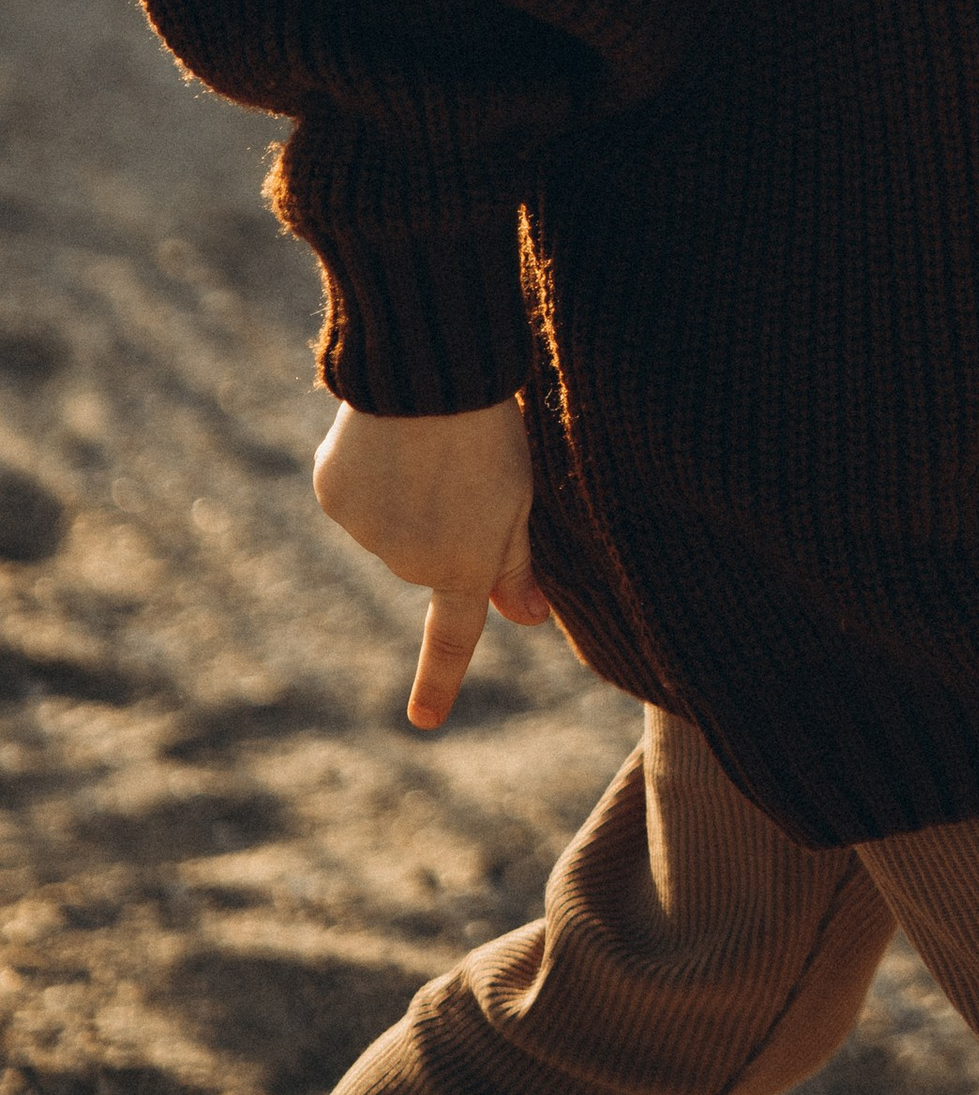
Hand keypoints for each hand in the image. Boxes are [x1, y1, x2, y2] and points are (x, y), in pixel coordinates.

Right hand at [311, 396, 549, 728]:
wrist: (430, 374)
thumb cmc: (490, 432)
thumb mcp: (519, 496)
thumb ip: (515, 562)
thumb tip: (530, 619)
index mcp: (463, 566)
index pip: (454, 635)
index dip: (441, 679)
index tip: (425, 720)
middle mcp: (408, 562)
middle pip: (424, 548)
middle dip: (441, 514)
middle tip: (461, 458)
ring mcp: (365, 532)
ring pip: (386, 517)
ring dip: (404, 484)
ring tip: (426, 435)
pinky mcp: (332, 494)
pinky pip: (353, 487)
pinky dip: (367, 463)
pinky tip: (387, 431)